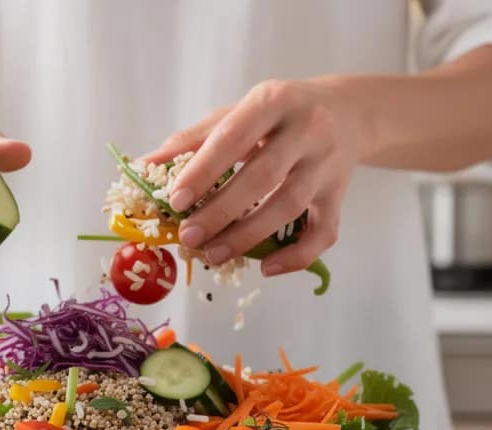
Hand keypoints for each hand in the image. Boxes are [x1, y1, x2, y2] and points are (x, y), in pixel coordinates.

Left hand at [146, 78, 361, 276]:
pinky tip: (266, 267)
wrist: (347, 112)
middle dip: (221, 211)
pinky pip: (323, 233)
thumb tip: (144, 167)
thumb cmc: (277, 115)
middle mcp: (308, 129)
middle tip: (189, 236)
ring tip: (213, 254)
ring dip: (248, 236)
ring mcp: (328, 164)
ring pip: (290, 207)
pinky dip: (296, 256)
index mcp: (274, 100)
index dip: (204, 170)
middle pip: (263, 176)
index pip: (234, 137)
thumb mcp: (237, 112)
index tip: (175, 200)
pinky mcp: (340, 195)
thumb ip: (192, 140)